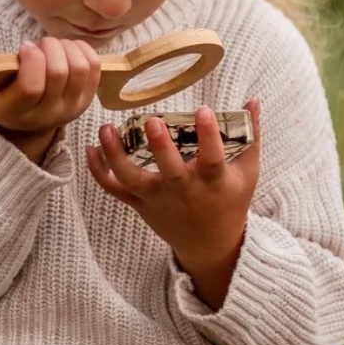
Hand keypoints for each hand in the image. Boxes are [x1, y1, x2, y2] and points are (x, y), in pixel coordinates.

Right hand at [0, 39, 101, 162]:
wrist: (27, 121)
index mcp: (18, 113)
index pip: (32, 87)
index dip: (31, 60)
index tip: (24, 46)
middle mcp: (48, 114)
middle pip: (59, 73)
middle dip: (49, 48)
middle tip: (38, 45)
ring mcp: (72, 107)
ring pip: (80, 67)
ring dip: (65, 47)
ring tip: (51, 46)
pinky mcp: (88, 98)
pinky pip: (94, 66)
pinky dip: (82, 49)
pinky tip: (66, 48)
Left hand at [87, 101, 260, 308]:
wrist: (210, 244)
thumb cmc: (230, 200)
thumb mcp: (248, 172)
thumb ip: (250, 135)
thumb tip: (252, 99)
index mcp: (213, 182)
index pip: (212, 158)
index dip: (209, 135)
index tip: (204, 110)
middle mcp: (183, 191)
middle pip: (169, 171)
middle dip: (160, 147)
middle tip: (151, 122)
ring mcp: (158, 199)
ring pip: (132, 180)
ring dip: (115, 156)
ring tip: (106, 129)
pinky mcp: (140, 205)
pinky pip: (115, 190)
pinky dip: (99, 172)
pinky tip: (91, 148)